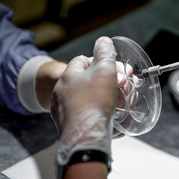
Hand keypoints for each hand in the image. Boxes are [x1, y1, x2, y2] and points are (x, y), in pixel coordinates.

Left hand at [51, 36, 117, 165]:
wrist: (85, 137)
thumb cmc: (95, 102)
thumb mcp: (105, 70)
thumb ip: (105, 53)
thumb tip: (104, 41)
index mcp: (68, 76)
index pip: (82, 60)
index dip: (99, 62)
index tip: (111, 69)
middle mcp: (61, 92)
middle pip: (84, 80)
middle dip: (102, 82)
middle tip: (117, 87)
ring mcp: (62, 110)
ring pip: (83, 98)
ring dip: (99, 98)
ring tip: (114, 103)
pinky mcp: (66, 126)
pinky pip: (82, 114)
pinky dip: (93, 113)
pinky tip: (105, 117)